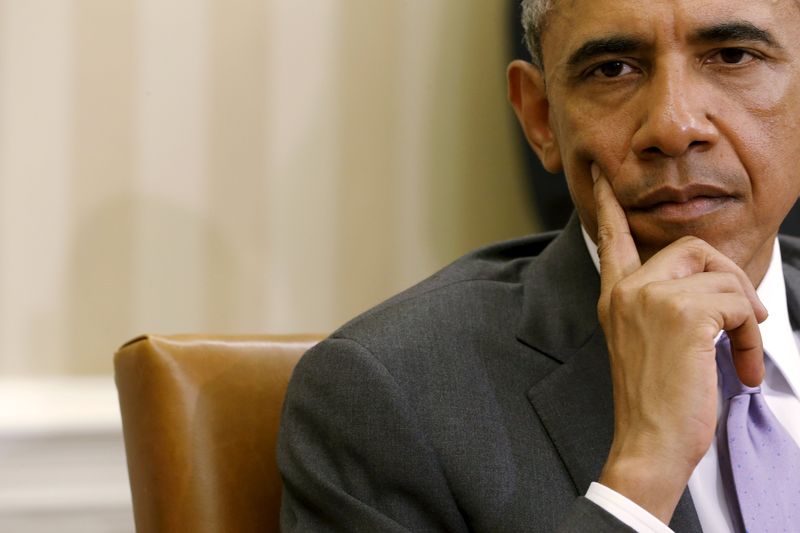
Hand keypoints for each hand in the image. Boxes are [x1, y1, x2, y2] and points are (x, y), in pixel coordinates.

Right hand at [592, 164, 766, 523]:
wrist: (649, 443)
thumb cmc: (656, 403)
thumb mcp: (650, 346)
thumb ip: (665, 308)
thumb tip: (719, 291)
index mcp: (615, 298)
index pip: (611, 239)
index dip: (607, 206)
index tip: (603, 177)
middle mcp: (627, 291)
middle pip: (692, 247)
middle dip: (732, 277)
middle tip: (749, 317)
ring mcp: (651, 298)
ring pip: (723, 277)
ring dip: (748, 317)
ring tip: (743, 355)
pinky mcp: (682, 313)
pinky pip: (737, 302)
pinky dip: (753, 334)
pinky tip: (743, 366)